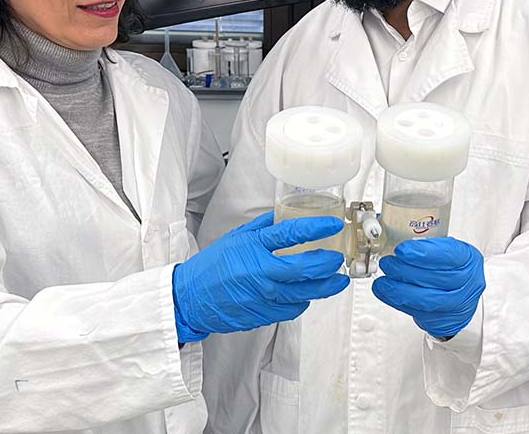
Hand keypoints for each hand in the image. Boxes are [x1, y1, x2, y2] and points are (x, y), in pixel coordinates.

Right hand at [172, 211, 348, 341]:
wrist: (191, 298)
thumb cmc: (212, 266)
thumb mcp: (236, 237)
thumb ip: (263, 226)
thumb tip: (286, 212)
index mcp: (252, 247)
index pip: (290, 234)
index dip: (316, 228)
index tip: (334, 224)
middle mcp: (259, 272)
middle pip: (304, 269)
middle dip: (327, 263)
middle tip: (338, 258)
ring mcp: (262, 296)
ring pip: (303, 293)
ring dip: (325, 287)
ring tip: (337, 280)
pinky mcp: (263, 315)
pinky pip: (292, 310)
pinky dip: (304, 302)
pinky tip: (309, 295)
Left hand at [371, 237, 484, 338]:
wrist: (462, 294)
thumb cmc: (452, 268)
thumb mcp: (446, 250)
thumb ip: (426, 245)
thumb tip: (395, 239)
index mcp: (469, 259)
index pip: (448, 255)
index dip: (423, 253)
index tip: (402, 250)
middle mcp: (468, 283)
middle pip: (435, 278)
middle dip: (405, 271)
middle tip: (388, 263)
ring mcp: (458, 305)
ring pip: (426, 300)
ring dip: (399, 290)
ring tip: (383, 281)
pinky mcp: (444, 321)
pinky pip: (419, 313)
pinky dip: (397, 302)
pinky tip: (385, 293)